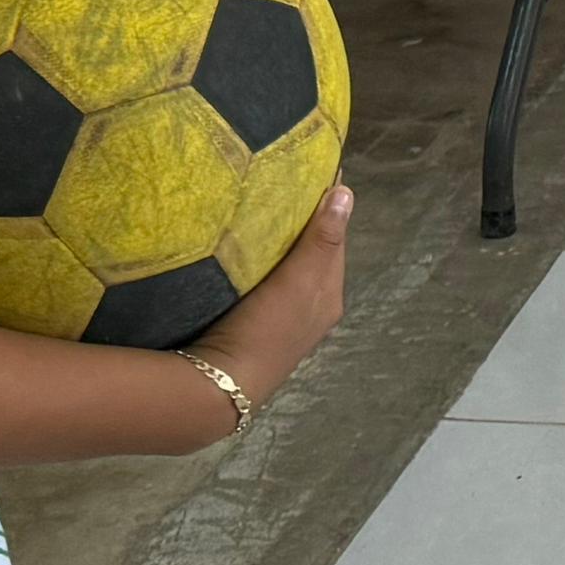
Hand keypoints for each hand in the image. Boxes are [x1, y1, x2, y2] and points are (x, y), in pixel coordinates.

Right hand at [184, 186, 350, 412]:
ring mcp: (282, 327)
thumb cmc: (266, 329)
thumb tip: (347, 192)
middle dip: (301, 227)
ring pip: (286, 274)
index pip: (334, 241)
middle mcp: (312, 313)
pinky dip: (259, 270)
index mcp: (330, 298)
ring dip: (277, 250)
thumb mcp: (300, 280)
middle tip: (277, 190)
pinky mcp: (253, 333)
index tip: (309, 175)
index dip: (325, 210)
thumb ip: (323, 239)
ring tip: (256, 217)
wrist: (217, 388)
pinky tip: (240, 260)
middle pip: (311, 258)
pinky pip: (263, 290)